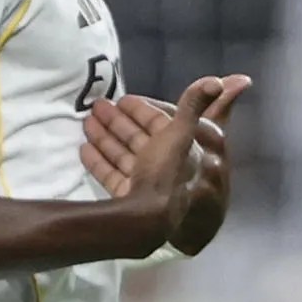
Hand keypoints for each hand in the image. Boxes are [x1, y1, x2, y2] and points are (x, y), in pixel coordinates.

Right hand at [81, 74, 251, 256]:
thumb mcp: (182, 133)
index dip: (140, 109)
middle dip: (118, 121)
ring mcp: (143, 182)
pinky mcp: (126, 198)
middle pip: (137, 137)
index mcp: (178, 148)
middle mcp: (163, 165)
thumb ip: (194, 105)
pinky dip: (98, 161)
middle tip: (96, 106)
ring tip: (86, 121)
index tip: (121, 98)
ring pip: (122, 153)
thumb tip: (217, 81)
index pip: (158, 123)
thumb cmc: (168, 173)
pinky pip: (111, 174)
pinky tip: (84, 148)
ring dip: (105, 136)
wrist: (151, 220)